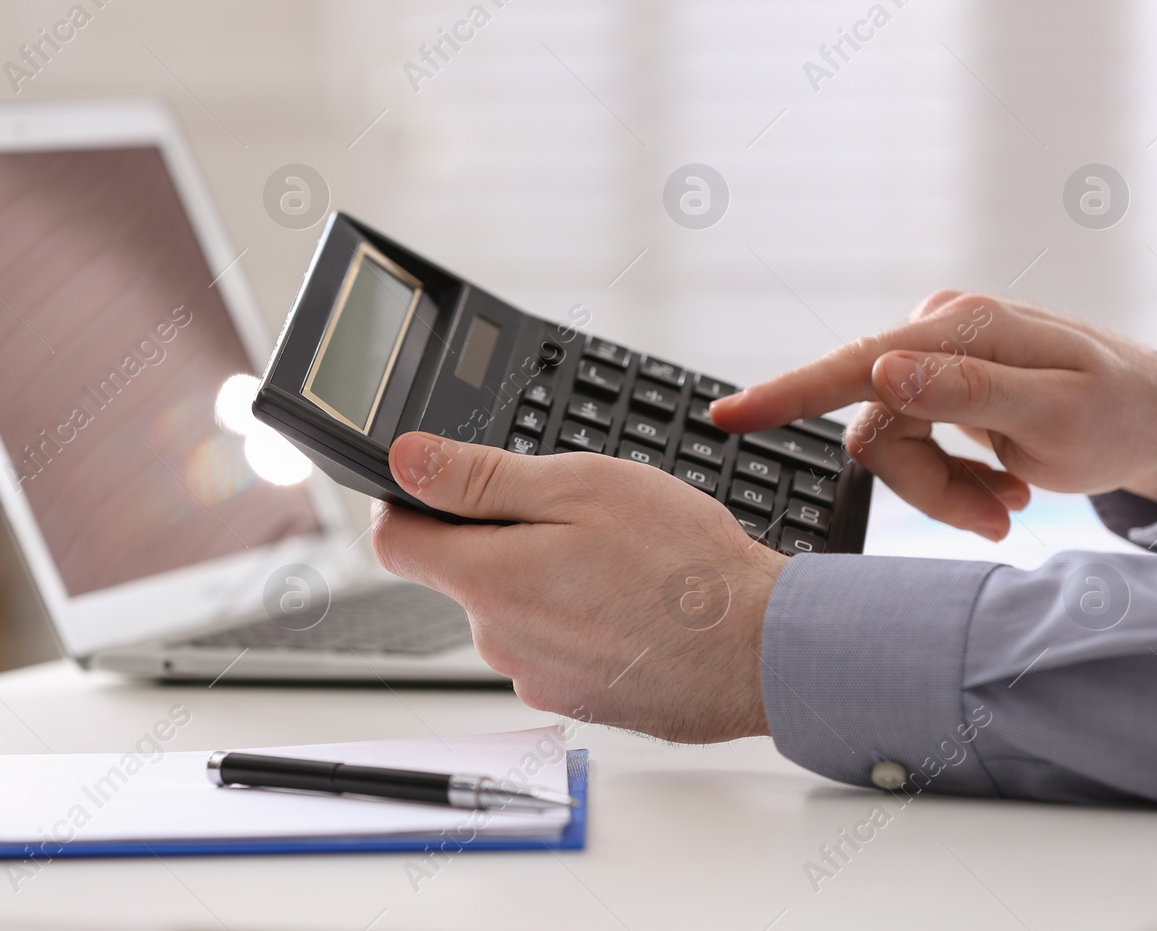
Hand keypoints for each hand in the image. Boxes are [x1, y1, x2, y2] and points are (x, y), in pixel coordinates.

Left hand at [371, 433, 784, 742]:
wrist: (761, 649)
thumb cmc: (683, 565)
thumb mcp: (581, 486)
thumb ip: (480, 477)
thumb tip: (405, 460)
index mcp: (489, 580)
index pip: (395, 540)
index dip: (411, 501)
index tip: (443, 484)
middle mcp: (499, 639)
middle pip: (463, 571)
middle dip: (502, 536)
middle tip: (579, 517)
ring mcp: (535, 676)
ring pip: (512, 606)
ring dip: (545, 578)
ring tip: (618, 562)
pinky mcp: (573, 697)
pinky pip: (552, 643)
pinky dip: (578, 619)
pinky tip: (629, 603)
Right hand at [709, 291, 1156, 539]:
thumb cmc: (1119, 415)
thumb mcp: (1056, 415)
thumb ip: (967, 392)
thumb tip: (881, 370)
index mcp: (961, 327)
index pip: (856, 363)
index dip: (787, 394)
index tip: (728, 415)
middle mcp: (939, 332)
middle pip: (877, 424)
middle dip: (929, 485)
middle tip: (997, 519)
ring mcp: (938, 357)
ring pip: (891, 443)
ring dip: (947, 489)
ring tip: (1012, 504)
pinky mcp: (942, 384)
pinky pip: (913, 443)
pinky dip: (955, 479)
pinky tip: (1008, 487)